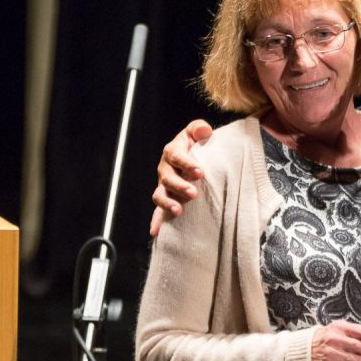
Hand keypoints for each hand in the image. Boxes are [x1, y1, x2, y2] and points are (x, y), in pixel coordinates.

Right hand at [149, 119, 211, 236]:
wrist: (194, 157)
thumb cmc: (197, 144)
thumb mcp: (198, 132)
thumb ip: (200, 128)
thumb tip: (205, 130)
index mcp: (172, 151)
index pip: (177, 156)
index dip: (187, 164)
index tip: (200, 172)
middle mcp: (165, 169)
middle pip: (168, 178)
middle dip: (180, 186)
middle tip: (194, 193)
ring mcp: (164, 185)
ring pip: (160, 195)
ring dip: (168, 203)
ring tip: (179, 211)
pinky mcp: (166, 198)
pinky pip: (158, 211)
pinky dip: (156, 221)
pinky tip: (155, 232)